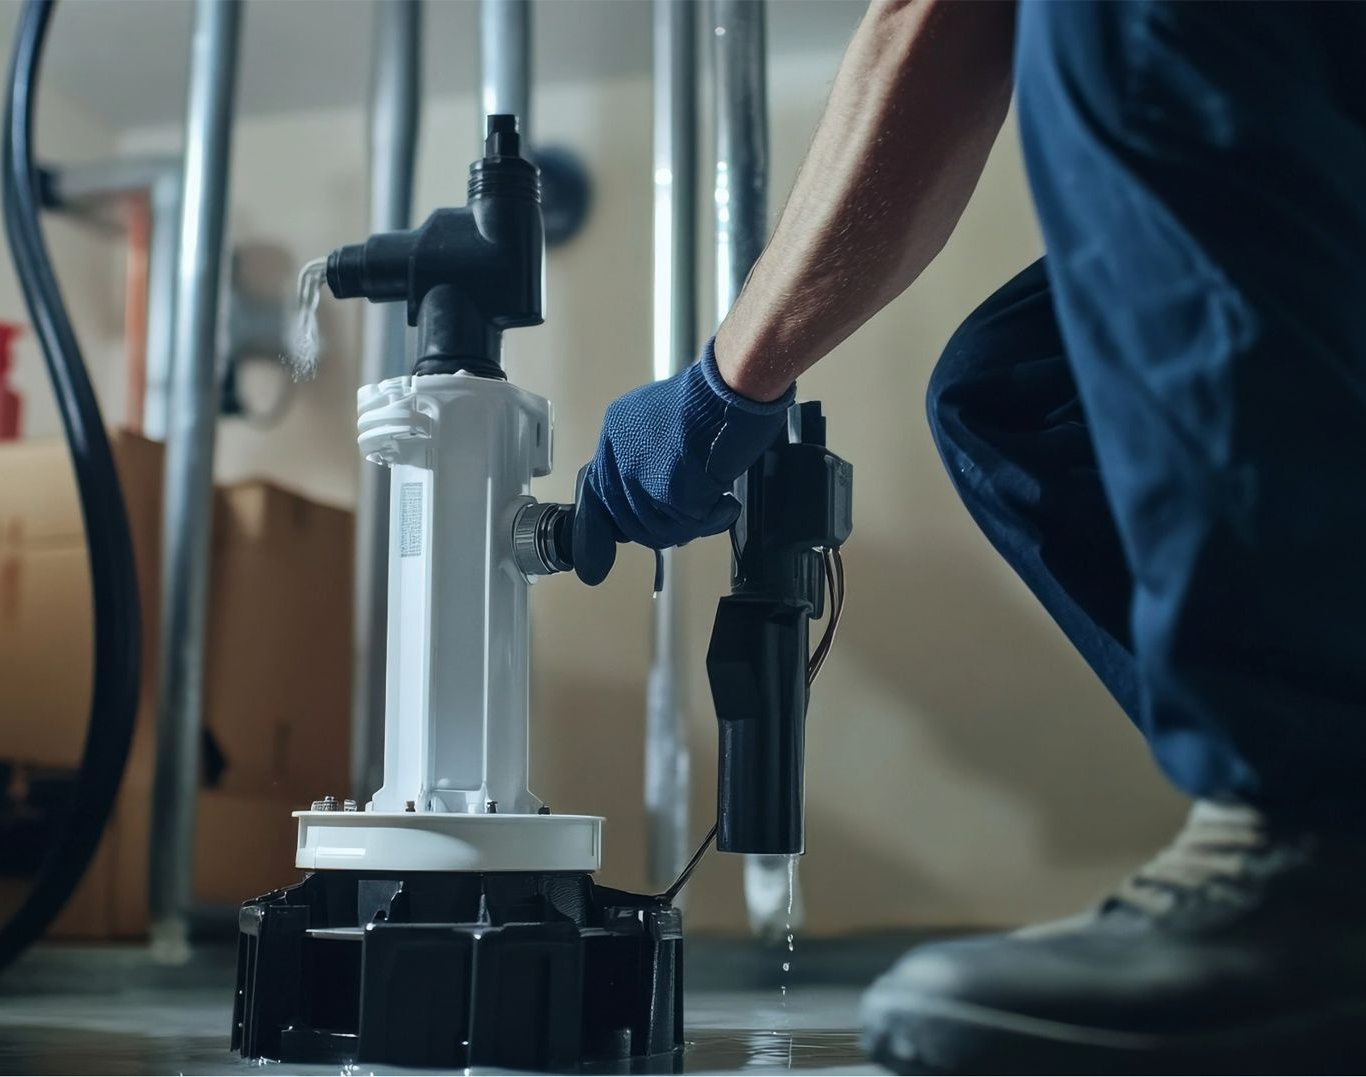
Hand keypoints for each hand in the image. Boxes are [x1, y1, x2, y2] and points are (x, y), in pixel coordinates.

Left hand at [572, 338, 794, 584]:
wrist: (730, 389)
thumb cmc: (711, 398)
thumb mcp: (663, 420)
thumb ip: (648, 456)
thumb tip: (653, 497)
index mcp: (615, 434)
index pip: (600, 493)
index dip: (607, 525)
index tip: (606, 549)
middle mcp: (619, 456)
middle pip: (628, 519)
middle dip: (662, 527)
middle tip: (692, 518)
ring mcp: (640, 474)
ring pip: (656, 528)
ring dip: (690, 524)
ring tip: (716, 505)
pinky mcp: (667, 490)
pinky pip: (687, 524)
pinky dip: (711, 519)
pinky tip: (725, 504)